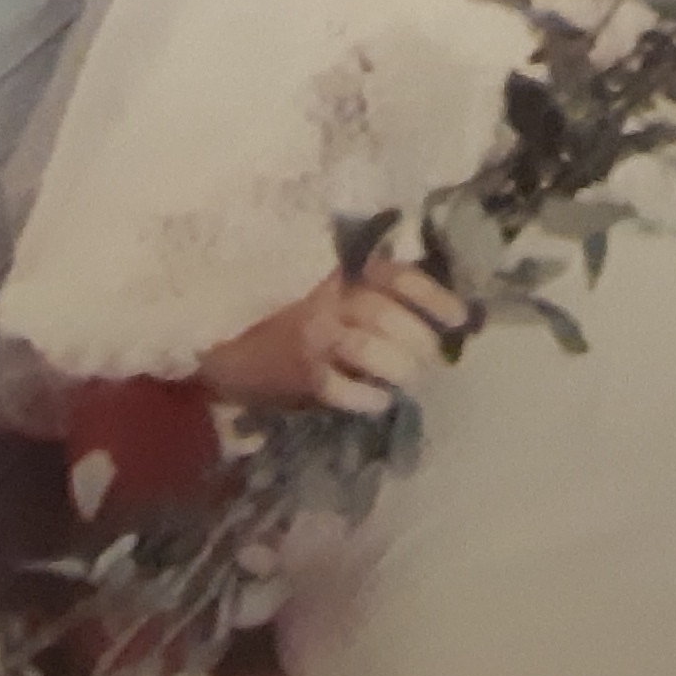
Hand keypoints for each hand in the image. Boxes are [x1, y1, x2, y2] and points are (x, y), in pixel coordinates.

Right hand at [198, 259, 475, 414]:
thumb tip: (426, 322)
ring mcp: (309, 334)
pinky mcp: (294, 373)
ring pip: (370, 347)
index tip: (460, 320)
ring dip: (400, 368)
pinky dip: (367, 396)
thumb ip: (362, 296)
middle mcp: (326, 297)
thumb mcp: (319, 292)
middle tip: (432, 363)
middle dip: (420, 341)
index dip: (435, 297)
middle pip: (388, 314)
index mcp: (338, 273)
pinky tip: (378, 401)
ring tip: (409, 383)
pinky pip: (341, 386)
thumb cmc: (275, 318)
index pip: (398, 276)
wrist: (214, 344)